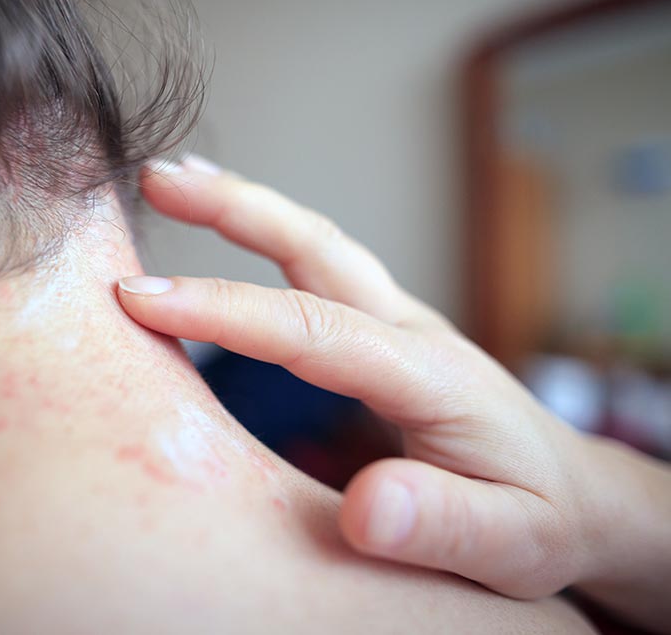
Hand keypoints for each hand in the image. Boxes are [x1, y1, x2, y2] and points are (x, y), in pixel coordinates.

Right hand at [116, 156, 670, 630]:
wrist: (576, 495)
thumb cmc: (540, 518)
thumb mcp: (511, 542)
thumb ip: (444, 524)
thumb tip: (367, 509)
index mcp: (429, 374)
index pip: (313, 330)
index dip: (224, 311)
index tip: (143, 298)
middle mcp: (409, 331)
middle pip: (316, 247)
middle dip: (233, 207)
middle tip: (158, 177)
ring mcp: (395, 325)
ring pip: (312, 247)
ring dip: (242, 208)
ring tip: (173, 181)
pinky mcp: (380, 336)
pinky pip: (313, 275)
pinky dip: (261, 241)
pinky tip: (226, 238)